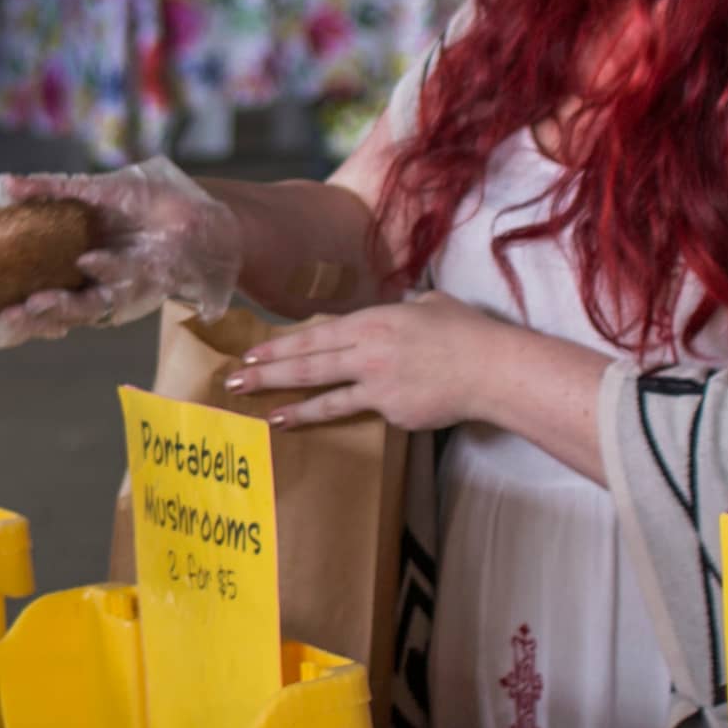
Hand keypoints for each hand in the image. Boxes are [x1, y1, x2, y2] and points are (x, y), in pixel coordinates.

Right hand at [0, 158, 244, 347]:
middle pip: (48, 307)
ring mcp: (112, 289)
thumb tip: (2, 184)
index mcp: (67, 258)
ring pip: (78, 309)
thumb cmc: (150, 201)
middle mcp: (85, 281)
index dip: (6, 296)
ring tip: (34, 304)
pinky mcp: (141, 291)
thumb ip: (49, 189)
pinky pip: (118, 290)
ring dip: (56, 309)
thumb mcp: (95, 190)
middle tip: (3, 315)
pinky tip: (89, 260)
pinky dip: (104, 272)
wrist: (202, 214)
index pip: (30, 283)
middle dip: (25, 317)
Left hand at [221, 294, 513, 432]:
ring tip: (263, 411)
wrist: (493, 369)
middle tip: (235, 381)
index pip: (313, 335)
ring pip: (323, 396)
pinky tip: (311, 422)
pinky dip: (337, 414)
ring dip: (288, 404)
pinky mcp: (391, 412)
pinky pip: (361, 412)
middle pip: (306, 364)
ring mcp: (377, 385)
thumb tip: (400, 306)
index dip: (279, 345)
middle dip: (266, 373)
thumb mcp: (430, 305)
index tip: (251, 352)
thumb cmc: (467, 332)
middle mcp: (366, 352)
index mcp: (372, 322)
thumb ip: (404, 306)